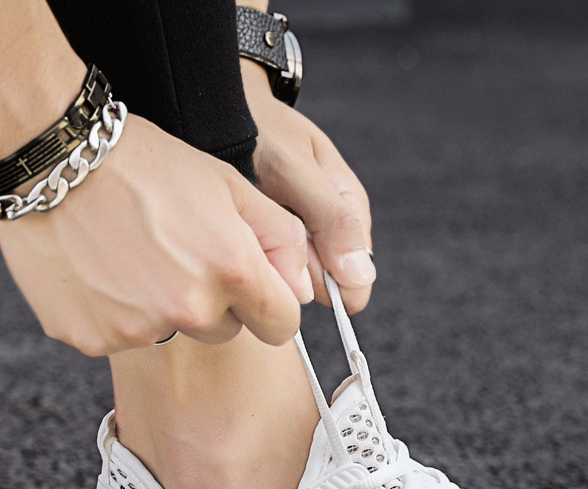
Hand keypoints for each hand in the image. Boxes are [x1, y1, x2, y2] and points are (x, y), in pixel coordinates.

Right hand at [0, 114, 311, 355]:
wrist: (54, 160)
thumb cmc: (149, 167)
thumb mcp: (234, 187)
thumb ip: (283, 241)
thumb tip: (303, 294)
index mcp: (233, 273)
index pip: (282, 327)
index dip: (271, 306)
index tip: (253, 290)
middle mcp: (190, 310)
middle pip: (226, 332)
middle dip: (215, 302)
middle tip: (181, 254)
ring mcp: (138, 329)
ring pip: (175, 335)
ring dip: (166, 307)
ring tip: (137, 256)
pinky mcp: (93, 338)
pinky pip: (124, 338)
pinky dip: (119, 313)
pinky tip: (104, 271)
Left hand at [241, 59, 373, 313]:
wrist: (225, 106)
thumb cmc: (260, 128)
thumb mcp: (294, 168)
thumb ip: (331, 220)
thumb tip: (361, 277)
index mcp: (350, 208)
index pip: (355, 279)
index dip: (321, 282)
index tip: (288, 264)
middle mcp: (334, 227)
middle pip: (324, 282)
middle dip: (291, 270)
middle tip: (258, 231)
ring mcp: (307, 234)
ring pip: (297, 278)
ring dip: (270, 263)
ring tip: (246, 224)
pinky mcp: (280, 239)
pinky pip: (274, 267)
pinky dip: (256, 255)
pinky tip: (239, 230)